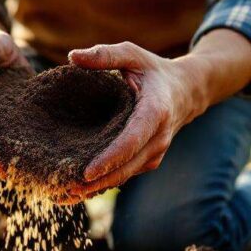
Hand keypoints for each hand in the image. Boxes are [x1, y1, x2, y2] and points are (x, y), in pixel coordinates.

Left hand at [58, 42, 210, 203]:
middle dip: (98, 182)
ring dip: (96, 188)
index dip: (111, 158)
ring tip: (64, 196)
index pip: (132, 140)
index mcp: (155, 111)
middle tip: (66, 190)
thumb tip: (72, 57)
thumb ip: (105, 55)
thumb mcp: (132, 55)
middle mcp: (158, 137)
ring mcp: (155, 152)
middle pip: (126, 167)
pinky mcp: (148, 160)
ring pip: (125, 176)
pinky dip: (103, 184)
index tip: (87, 171)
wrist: (185, 91)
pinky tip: (77, 191)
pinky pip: (125, 175)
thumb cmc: (153, 71)